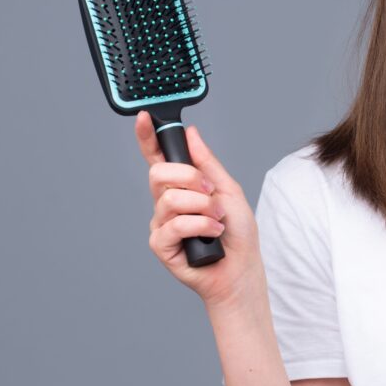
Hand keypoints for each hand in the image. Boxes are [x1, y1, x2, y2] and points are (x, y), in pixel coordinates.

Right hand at [136, 111, 264, 308]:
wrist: (241, 268)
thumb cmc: (237, 233)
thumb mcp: (228, 189)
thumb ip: (207, 163)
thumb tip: (192, 134)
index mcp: (181, 186)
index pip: (159, 158)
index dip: (148, 137)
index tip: (144, 117)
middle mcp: (167, 202)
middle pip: (159, 174)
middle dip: (191, 178)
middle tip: (211, 192)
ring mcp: (161, 223)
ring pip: (170, 199)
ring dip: (203, 207)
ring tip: (217, 220)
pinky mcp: (161, 244)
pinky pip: (174, 224)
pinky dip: (200, 226)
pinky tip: (212, 234)